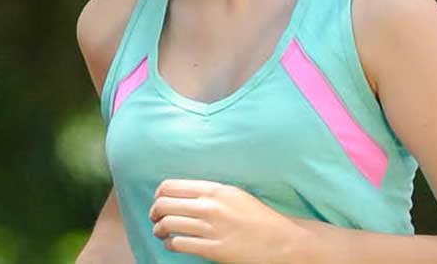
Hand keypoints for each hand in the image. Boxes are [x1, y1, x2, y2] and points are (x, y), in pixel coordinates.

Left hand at [149, 179, 316, 261]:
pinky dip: (170, 244)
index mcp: (214, 190)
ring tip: (161, 233)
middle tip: (155, 219)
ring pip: (167, 225)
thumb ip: (207, 193)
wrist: (283, 242)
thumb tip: (178, 195)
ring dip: (159, 230)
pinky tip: (173, 244)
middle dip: (154, 213)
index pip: (170, 187)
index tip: (159, 202)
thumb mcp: (234, 195)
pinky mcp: (214, 249)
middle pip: (163, 205)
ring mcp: (211, 228)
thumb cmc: (258, 218)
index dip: (158, 195)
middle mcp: (210, 207)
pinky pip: (179, 244)